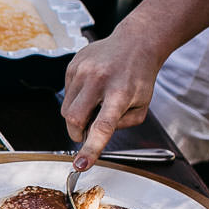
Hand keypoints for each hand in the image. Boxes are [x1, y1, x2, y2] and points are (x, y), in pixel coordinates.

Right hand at [59, 31, 162, 169]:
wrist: (135, 43)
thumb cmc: (140, 76)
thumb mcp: (142, 106)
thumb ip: (122, 125)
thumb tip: (95, 134)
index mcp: (120, 93)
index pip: (102, 126)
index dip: (90, 148)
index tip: (80, 165)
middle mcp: (98, 80)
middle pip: (74, 119)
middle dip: (77, 133)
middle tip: (88, 131)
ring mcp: (82, 71)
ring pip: (65, 110)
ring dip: (77, 116)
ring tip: (94, 104)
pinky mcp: (72, 66)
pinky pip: (66, 94)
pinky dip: (76, 100)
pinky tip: (91, 89)